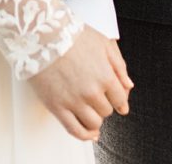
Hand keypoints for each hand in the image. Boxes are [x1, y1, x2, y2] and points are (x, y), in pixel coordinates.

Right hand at [29, 25, 133, 141]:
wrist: (42, 35)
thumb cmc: (71, 35)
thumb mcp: (102, 42)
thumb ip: (119, 65)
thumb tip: (129, 86)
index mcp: (105, 75)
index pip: (120, 99)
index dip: (119, 100)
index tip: (117, 101)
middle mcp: (91, 92)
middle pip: (106, 111)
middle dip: (104, 104)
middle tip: (96, 94)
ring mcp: (74, 101)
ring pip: (93, 123)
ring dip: (95, 118)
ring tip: (89, 108)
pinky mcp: (57, 107)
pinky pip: (75, 131)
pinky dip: (85, 135)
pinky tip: (89, 133)